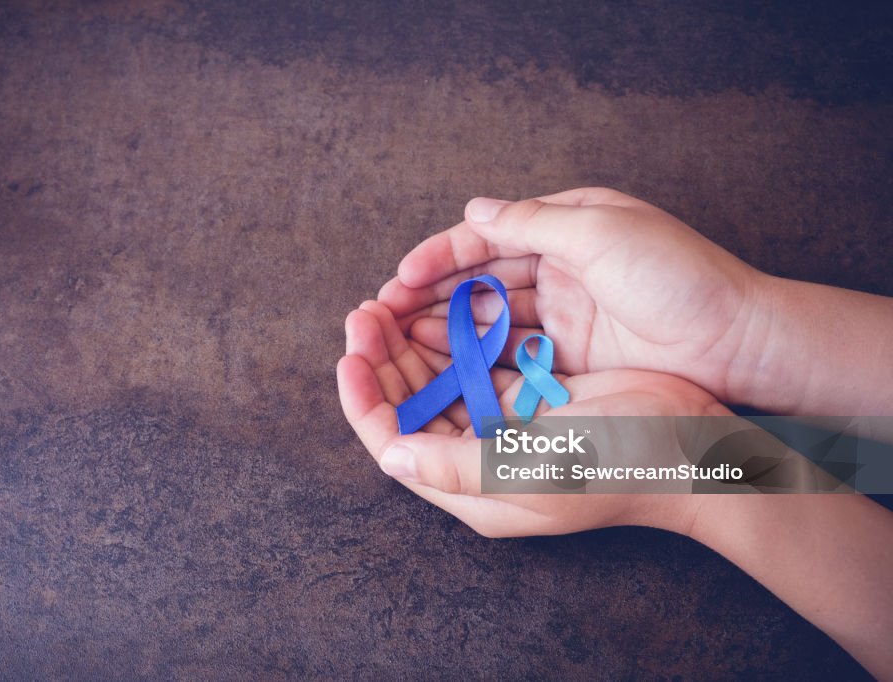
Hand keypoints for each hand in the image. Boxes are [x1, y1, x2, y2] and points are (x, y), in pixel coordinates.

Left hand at [337, 299, 726, 537]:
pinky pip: (476, 364)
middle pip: (410, 405)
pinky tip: (437, 308)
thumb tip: (389, 455)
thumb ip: (457, 466)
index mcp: (471, 486)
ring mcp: (504, 425)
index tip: (349, 354)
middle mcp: (479, 457)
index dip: (365, 400)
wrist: (688, 448)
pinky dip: (453, 337)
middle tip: (364, 313)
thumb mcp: (531, 473)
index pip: (394, 442)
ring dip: (410, 344)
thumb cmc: (613, 466)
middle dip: (382, 360)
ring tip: (387, 305)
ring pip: (438, 380)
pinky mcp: (531, 396)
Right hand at [378, 188, 768, 405]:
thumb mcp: (602, 232)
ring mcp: (565, 316)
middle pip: (481, 279)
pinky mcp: (572, 357)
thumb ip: (532, 221)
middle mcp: (561, 269)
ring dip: (446, 327)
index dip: (440, 255)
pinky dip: (477, 356)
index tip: (400, 278)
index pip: (488, 236)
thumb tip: (473, 209)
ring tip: (401, 341)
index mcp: (568, 227)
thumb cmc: (676, 277)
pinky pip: (513, 353)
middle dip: (431, 294)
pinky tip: (443, 364)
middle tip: (384, 314)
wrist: (736, 343)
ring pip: (490, 319)